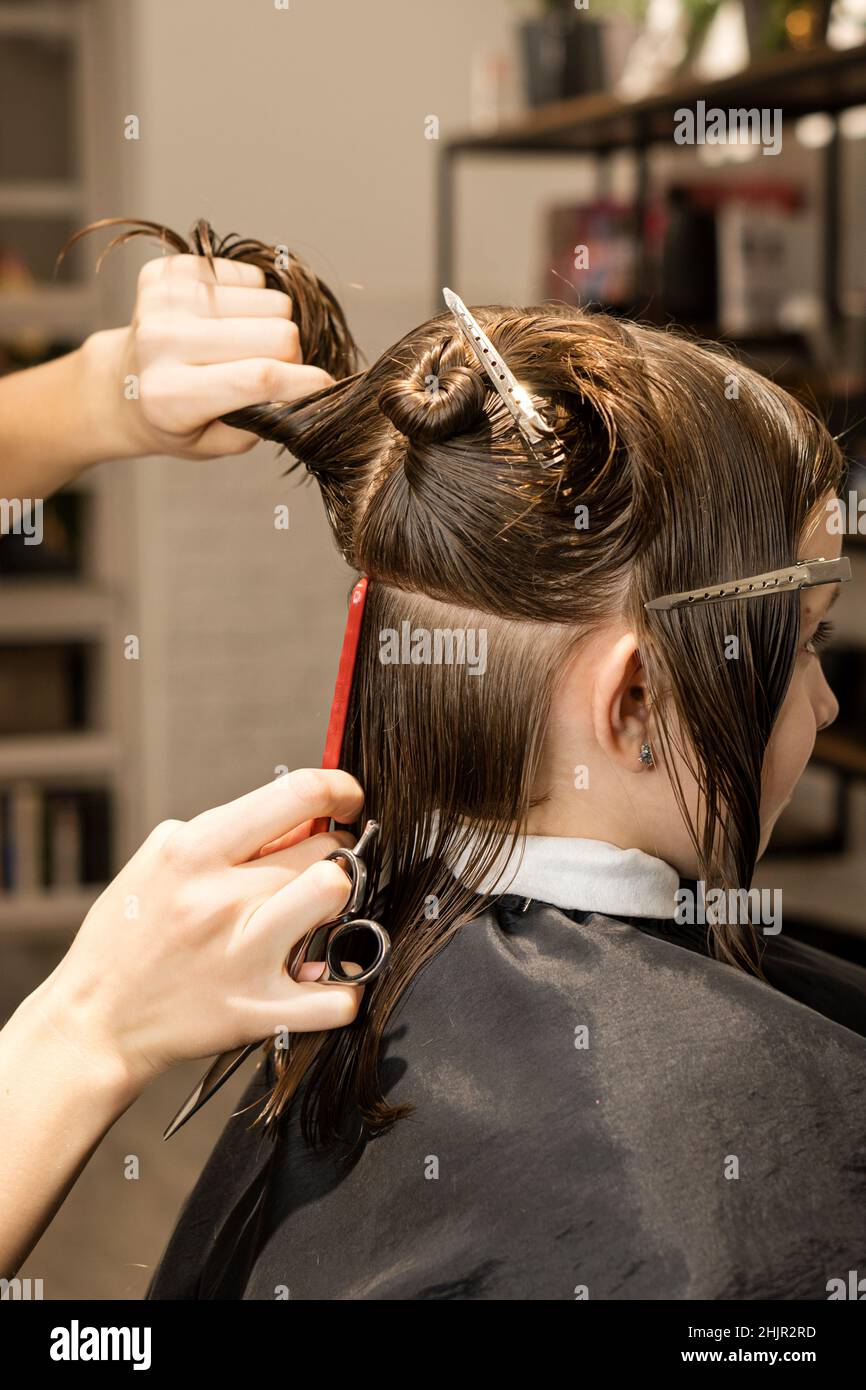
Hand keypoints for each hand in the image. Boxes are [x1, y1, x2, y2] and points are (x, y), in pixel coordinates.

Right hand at [32, 769, 366, 1096]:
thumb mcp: (162, 859)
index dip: (340, 788)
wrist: (96, 1019)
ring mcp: (244, 954)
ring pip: (337, 896)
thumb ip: (229, 830)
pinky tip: (323, 977)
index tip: (347, 800)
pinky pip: (339, 994)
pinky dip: (345, 987)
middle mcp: (222, 897)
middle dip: (335, 853)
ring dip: (341, 903)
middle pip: (327, 848)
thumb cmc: (130, 933)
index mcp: (195, 851)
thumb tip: (303, 814)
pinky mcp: (259, 1010)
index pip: (297, 793)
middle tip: (318, 870)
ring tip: (320, 914)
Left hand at [86, 252, 334, 460]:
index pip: (259, 378)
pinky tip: (225, 322)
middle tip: (269, 371)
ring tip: (242, 346)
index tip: (325, 385)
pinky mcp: (169, 271)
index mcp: (170, 395)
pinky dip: (251, 300)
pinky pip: (250, 276)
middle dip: (289, 355)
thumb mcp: (214, 442)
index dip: (305, 381)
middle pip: (276, 334)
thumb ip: (261, 422)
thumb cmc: (175, 419)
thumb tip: (300, 389)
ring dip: (270, 326)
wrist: (120, 383)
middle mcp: (161, 341)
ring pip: (271, 300)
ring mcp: (164, 299)